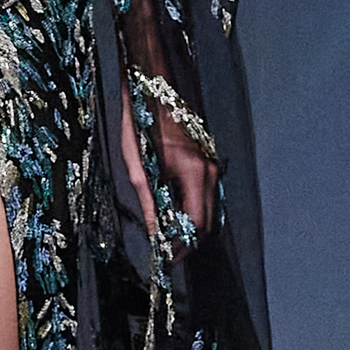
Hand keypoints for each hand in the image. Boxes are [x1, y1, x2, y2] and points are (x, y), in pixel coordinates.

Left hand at [118, 99, 217, 242]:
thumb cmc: (143, 124)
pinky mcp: (207, 164)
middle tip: (167, 254)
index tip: (167, 258)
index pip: (196, 222)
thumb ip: (149, 202)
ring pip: (208, 211)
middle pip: (207, 221)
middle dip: (188, 242)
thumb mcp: (138, 167)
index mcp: (194, 172)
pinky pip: (205, 197)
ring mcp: (211, 167)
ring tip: (167, 239)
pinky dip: (192, 212)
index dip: (182, 244)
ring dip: (190, 228)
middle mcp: (209, 171)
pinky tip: (173, 217)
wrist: (154, 92)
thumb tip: (153, 233)